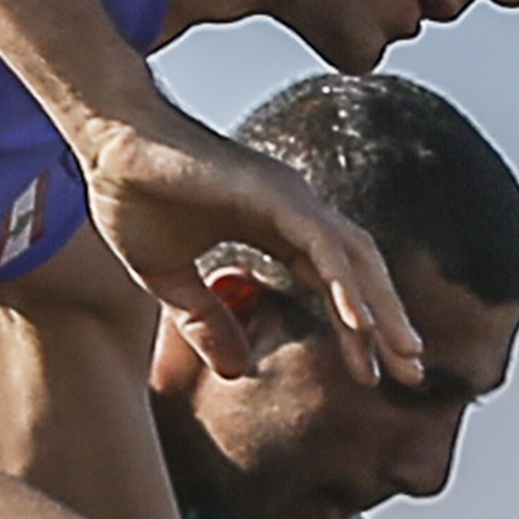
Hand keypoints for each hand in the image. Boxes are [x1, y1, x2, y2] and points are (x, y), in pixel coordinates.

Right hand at [77, 105, 420, 381]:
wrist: (105, 143)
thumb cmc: (133, 195)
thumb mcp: (168, 280)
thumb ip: (206, 322)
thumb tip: (236, 373)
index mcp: (277, 227)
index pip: (333, 282)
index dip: (355, 329)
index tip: (370, 375)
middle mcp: (294, 209)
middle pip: (358, 272)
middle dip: (388, 324)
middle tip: (413, 374)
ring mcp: (288, 197)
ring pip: (353, 259)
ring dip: (382, 309)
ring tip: (405, 357)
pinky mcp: (272, 192)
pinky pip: (321, 244)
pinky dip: (344, 284)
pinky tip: (359, 323)